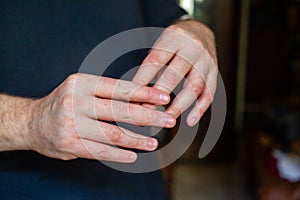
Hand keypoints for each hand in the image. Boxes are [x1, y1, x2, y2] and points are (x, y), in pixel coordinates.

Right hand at [27, 73, 174, 162]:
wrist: (32, 122)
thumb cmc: (64, 103)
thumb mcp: (82, 89)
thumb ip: (108, 95)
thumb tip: (143, 102)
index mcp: (82, 83)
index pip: (120, 88)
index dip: (145, 93)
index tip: (164, 98)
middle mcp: (76, 102)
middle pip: (121, 111)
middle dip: (149, 116)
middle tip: (168, 120)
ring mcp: (72, 125)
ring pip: (113, 134)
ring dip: (137, 139)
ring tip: (153, 142)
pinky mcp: (69, 145)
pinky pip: (100, 152)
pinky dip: (120, 155)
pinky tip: (133, 155)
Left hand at [133, 19, 217, 125]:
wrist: (200, 30)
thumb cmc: (175, 41)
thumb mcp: (161, 44)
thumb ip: (152, 65)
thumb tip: (137, 92)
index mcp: (174, 37)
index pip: (156, 59)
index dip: (143, 79)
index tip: (134, 95)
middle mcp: (193, 47)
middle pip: (175, 73)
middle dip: (160, 94)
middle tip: (148, 109)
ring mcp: (206, 60)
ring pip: (195, 86)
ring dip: (180, 105)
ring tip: (167, 118)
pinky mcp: (214, 72)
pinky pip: (210, 93)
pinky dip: (200, 109)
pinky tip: (190, 121)